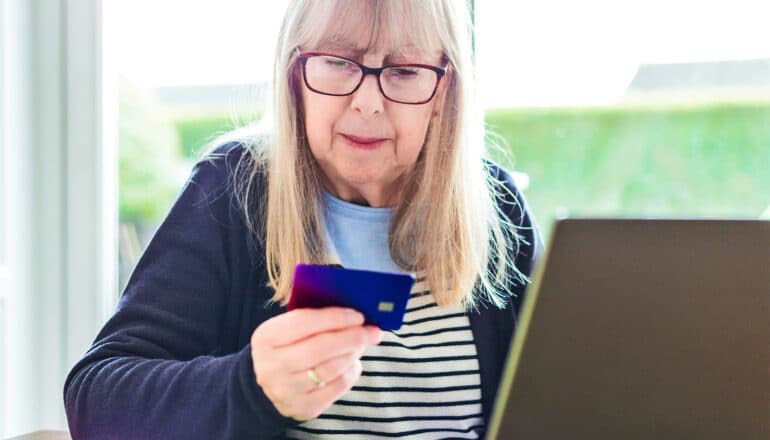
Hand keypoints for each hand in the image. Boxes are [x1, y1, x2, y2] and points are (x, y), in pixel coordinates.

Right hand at [250, 307, 382, 420]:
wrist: (266, 386)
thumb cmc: (286, 348)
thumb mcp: (287, 329)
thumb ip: (314, 318)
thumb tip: (353, 314)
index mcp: (266, 338)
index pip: (305, 322)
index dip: (335, 317)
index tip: (358, 315)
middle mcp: (272, 366)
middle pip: (321, 347)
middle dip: (352, 337)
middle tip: (371, 332)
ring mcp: (286, 390)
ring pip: (332, 368)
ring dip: (352, 354)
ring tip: (360, 345)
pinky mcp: (303, 408)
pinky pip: (337, 387)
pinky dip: (350, 373)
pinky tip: (351, 364)